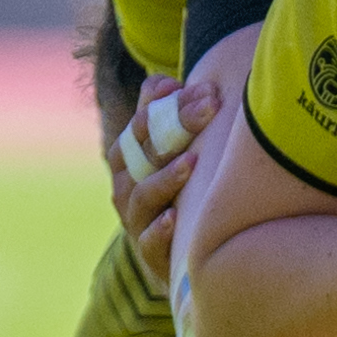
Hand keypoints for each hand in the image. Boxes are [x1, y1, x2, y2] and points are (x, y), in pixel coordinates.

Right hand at [106, 74, 219, 284]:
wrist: (184, 252)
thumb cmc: (182, 190)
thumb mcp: (175, 151)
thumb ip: (166, 114)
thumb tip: (166, 83)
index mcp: (130, 157)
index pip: (142, 124)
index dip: (168, 104)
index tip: (204, 90)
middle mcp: (127, 186)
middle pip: (144, 153)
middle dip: (175, 127)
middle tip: (209, 108)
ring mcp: (137, 220)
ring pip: (142, 196)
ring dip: (165, 177)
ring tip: (192, 162)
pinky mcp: (150, 253)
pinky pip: (149, 242)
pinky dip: (159, 229)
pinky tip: (175, 218)